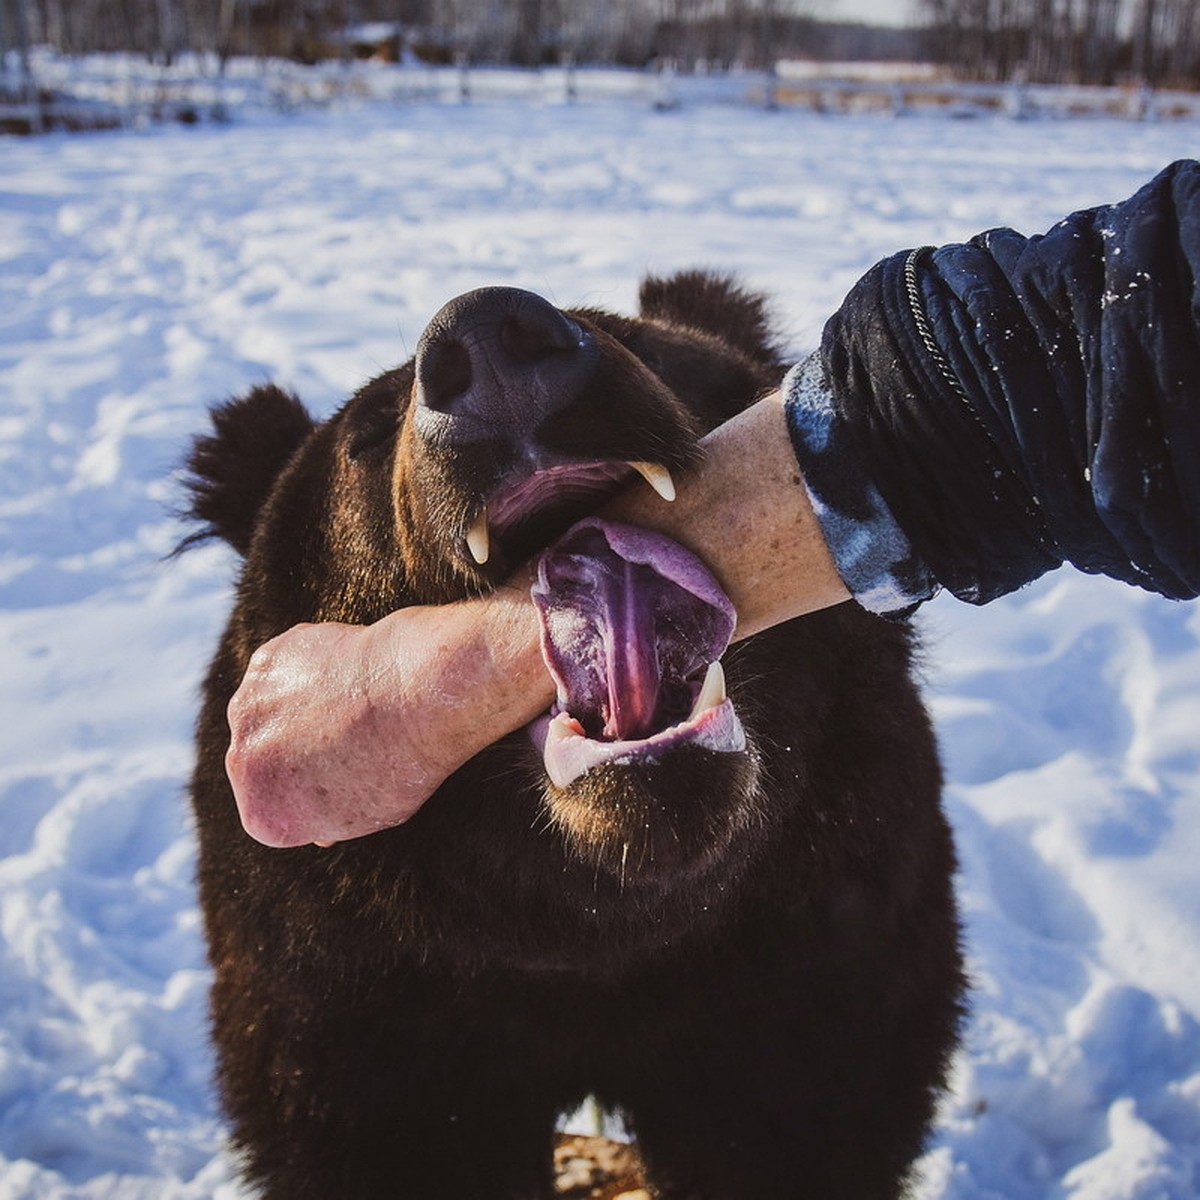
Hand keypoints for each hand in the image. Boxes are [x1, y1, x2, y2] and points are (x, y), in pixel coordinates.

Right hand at [225, 592, 548, 847]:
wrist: (416, 696)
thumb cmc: (402, 762)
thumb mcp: (370, 814)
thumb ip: (327, 816)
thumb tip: (316, 819)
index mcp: (265, 820)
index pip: (277, 812)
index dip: (314, 793)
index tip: (347, 775)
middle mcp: (242, 765)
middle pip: (264, 762)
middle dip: (297, 752)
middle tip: (349, 737)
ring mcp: (247, 709)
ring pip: (269, 714)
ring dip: (297, 710)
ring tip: (350, 706)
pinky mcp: (265, 662)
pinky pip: (283, 670)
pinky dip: (308, 671)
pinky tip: (345, 675)